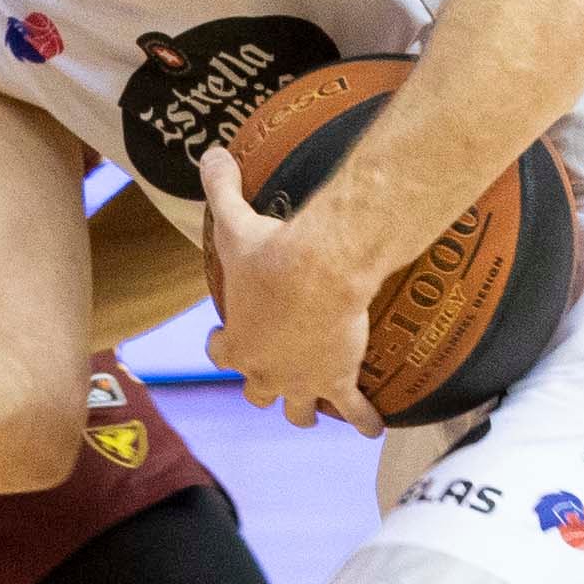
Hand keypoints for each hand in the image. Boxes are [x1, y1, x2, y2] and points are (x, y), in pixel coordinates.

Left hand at [195, 143, 376, 430]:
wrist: (318, 273)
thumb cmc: (272, 254)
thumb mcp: (236, 221)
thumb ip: (221, 189)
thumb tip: (211, 155)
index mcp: (237, 341)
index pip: (221, 353)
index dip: (222, 347)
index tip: (223, 339)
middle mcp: (264, 371)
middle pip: (257, 394)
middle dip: (263, 386)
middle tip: (273, 374)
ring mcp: (301, 382)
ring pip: (298, 412)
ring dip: (304, 409)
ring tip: (314, 408)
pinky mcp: (337, 383)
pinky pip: (353, 411)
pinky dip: (363, 420)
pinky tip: (372, 428)